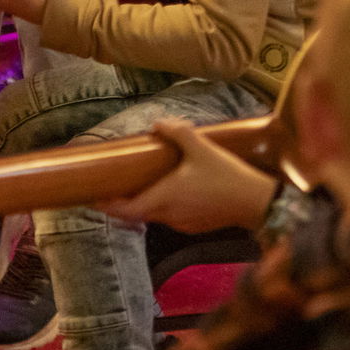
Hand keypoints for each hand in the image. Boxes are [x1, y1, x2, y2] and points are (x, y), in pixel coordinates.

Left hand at [98, 120, 280, 233]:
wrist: (256, 202)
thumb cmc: (227, 176)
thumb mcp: (202, 148)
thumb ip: (179, 133)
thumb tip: (158, 123)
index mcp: (162, 198)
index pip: (123, 210)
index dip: (105, 205)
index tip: (93, 196)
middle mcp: (167, 215)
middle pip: (137, 212)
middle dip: (125, 201)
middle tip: (118, 185)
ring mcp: (182, 223)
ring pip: (156, 214)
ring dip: (148, 201)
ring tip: (152, 182)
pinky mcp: (195, 226)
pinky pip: (173, 217)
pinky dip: (168, 205)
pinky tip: (182, 190)